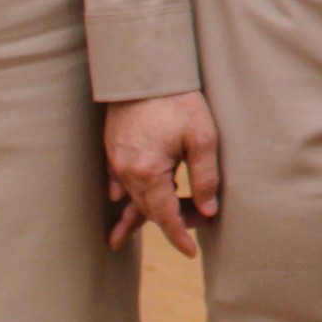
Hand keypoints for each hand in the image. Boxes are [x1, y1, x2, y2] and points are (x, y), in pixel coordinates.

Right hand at [104, 92, 222, 256]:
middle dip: (168, 221)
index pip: (164, 217)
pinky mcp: (114, 146)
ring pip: (130, 196)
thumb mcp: (203, 138)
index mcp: (148, 173)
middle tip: (192, 227)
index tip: (191, 252)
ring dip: (137, 214)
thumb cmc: (178, 100)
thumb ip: (205, 177)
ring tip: (117, 239)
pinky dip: (122, 192)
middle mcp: (127, 171)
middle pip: (147, 209)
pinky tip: (118, 200)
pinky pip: (116, 179)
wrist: (145, 69)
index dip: (178, 235)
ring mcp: (116, 159)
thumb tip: (208, 209)